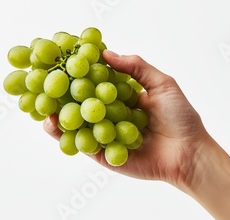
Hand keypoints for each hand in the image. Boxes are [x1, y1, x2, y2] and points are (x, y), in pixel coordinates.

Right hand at [43, 50, 210, 187]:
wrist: (188, 153)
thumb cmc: (181, 117)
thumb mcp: (162, 84)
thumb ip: (135, 68)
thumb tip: (106, 54)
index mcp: (123, 97)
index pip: (96, 82)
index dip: (81, 71)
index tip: (63, 60)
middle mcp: (111, 115)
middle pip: (82, 102)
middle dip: (63, 93)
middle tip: (44, 81)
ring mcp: (105, 135)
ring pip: (76, 123)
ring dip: (57, 113)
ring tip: (41, 103)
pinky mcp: (103, 154)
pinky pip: (80, 144)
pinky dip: (63, 136)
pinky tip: (52, 124)